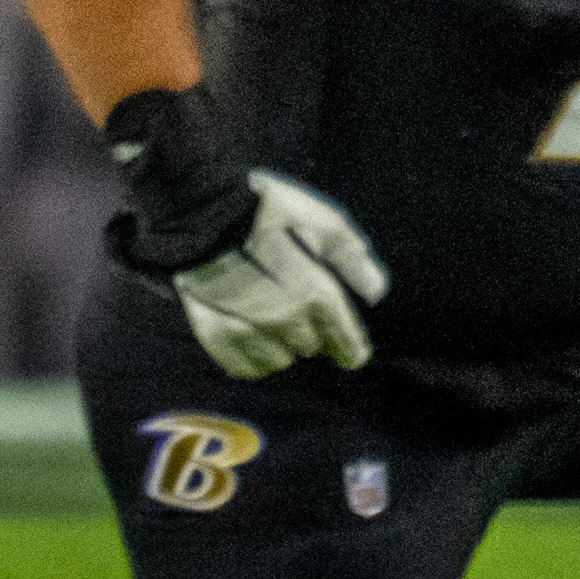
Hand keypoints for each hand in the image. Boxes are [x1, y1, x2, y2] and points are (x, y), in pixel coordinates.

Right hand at [173, 171, 389, 378]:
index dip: (352, 350)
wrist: (203, 212)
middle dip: (314, 335)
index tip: (355, 356)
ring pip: (278, 360)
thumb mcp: (324, 222)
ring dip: (282, 346)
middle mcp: (283, 321)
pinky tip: (253, 339)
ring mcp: (246, 331)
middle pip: (310, 347)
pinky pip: (242, 367)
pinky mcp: (213, 335)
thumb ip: (351, 260)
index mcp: (314, 294)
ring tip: (275, 322)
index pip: (342, 338)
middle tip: (305, 315)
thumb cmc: (271, 211)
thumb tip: (376, 293)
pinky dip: (252, 358)